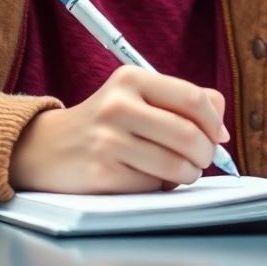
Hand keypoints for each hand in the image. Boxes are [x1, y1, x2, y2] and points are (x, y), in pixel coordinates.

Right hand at [9, 65, 229, 193]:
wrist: (45, 146)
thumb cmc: (105, 122)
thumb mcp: (136, 95)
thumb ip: (181, 100)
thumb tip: (221, 126)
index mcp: (131, 78)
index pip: (193, 99)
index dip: (215, 122)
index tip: (218, 136)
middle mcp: (119, 105)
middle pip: (190, 135)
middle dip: (205, 154)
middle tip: (200, 159)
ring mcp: (108, 140)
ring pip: (176, 165)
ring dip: (186, 175)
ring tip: (177, 171)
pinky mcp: (102, 173)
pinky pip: (152, 186)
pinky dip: (158, 187)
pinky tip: (145, 177)